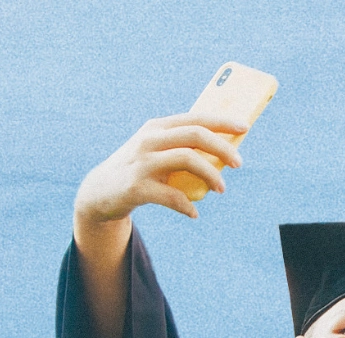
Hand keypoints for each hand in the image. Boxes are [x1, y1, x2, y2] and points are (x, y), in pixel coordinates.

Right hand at [74, 111, 246, 233]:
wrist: (100, 193)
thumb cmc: (139, 171)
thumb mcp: (157, 152)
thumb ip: (183, 147)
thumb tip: (224, 153)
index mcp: (157, 128)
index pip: (195, 118)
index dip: (222, 122)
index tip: (244, 127)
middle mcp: (149, 140)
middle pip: (195, 135)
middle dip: (222, 147)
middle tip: (238, 163)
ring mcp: (142, 162)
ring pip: (187, 159)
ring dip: (211, 175)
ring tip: (221, 189)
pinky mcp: (136, 187)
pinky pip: (172, 196)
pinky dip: (187, 206)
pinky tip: (193, 213)